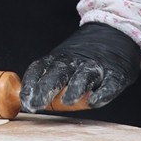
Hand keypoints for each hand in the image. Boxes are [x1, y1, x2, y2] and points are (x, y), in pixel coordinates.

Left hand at [20, 22, 140, 112]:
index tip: (24, 100)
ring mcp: (96, 67)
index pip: (39, 69)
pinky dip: (102, 93)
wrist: (114, 35)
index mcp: (57, 59)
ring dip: (74, 88)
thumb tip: (26, 101)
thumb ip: (46, 80)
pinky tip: (94, 102)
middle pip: (58, 73)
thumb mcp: (61, 64)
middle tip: (36, 104)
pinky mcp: (116, 74)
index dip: (30, 84)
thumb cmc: (80, 60)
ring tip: (67, 103)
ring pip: (83, 76)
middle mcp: (74, 61)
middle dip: (46, 89)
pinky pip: (109, 84)